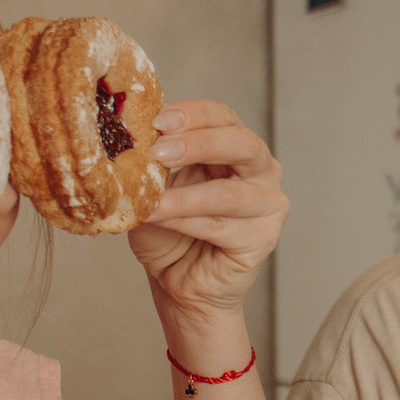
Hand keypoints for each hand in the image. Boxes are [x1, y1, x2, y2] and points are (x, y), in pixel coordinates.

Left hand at [129, 101, 287, 318]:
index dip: (193, 114)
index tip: (157, 121)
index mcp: (235, 147)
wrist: (178, 284)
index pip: (223, 117)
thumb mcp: (155, 189)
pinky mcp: (263, 238)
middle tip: (159, 151)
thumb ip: (153, 166)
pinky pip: (222, 226)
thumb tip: (131, 143)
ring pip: (230, 192)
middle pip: (241, 144)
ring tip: (151, 201)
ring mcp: (268, 204)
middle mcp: (261, 170)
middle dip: (197, 144)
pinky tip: (159, 220)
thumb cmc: (170, 234)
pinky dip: (185, 222)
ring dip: (185, 195)